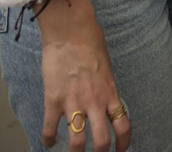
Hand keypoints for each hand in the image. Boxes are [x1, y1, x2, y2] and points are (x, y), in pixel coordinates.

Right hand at [35, 0, 129, 150]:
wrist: (70, 31)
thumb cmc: (90, 43)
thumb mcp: (107, 68)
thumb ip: (106, 88)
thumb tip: (106, 102)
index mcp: (110, 93)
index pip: (123, 126)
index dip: (123, 143)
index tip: (120, 150)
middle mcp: (95, 102)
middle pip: (102, 142)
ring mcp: (73, 103)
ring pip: (77, 142)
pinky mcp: (53, 100)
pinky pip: (50, 129)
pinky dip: (48, 139)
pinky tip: (48, 142)